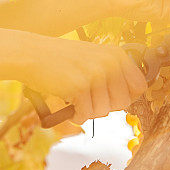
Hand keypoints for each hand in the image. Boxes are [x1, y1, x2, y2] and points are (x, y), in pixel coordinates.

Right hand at [20, 36, 146, 125]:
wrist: (31, 53)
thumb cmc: (59, 59)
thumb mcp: (92, 58)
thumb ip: (112, 73)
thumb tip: (128, 99)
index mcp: (115, 54)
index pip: (139, 86)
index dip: (125, 97)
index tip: (109, 96)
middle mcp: (109, 62)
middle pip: (122, 103)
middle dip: (104, 106)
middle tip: (87, 98)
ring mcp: (95, 74)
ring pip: (103, 112)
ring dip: (87, 111)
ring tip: (75, 98)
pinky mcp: (80, 87)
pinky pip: (86, 116)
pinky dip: (75, 116)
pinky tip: (68, 104)